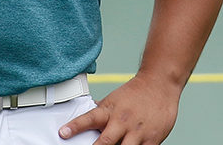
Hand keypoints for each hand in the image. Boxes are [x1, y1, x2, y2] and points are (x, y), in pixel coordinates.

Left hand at [58, 74, 181, 144]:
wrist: (160, 84)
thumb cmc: (135, 93)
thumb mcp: (114, 99)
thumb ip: (101, 112)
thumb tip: (83, 117)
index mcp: (110, 111)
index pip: (89, 118)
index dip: (75, 127)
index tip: (63, 133)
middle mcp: (122, 121)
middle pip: (105, 142)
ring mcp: (137, 131)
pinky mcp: (152, 139)